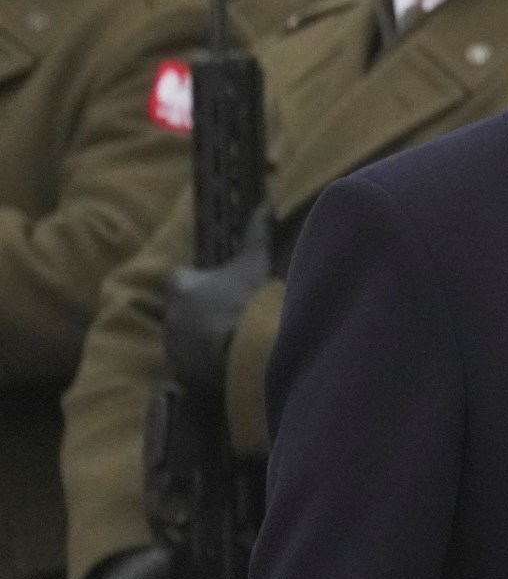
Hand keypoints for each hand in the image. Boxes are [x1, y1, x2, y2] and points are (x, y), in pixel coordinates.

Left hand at [164, 215, 272, 397]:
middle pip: (182, 311)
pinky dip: (207, 365)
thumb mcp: (255, 264)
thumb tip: (265, 205)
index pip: (179, 278)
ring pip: (186, 339)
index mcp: (181, 286)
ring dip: (203, 340)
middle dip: (201, 314)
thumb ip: (257, 236)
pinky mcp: (183, 372)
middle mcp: (170, 315)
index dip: (196, 281)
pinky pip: (193, 367)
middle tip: (230, 317)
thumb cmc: (246, 301)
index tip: (215, 286)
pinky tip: (230, 364)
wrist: (246, 350)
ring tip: (233, 344)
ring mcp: (174, 346)